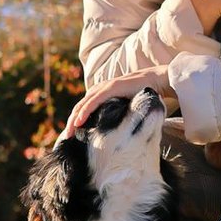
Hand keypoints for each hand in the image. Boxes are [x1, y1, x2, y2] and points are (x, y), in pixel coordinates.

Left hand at [61, 65, 175, 138]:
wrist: (155, 82)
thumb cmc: (141, 95)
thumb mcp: (124, 108)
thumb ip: (115, 114)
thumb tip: (112, 132)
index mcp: (99, 95)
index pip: (83, 110)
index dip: (75, 122)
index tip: (71, 136)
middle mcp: (98, 91)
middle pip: (79, 108)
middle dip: (70, 123)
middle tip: (65, 138)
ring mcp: (103, 88)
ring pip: (82, 106)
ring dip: (73, 120)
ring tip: (68, 133)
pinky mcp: (110, 88)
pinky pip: (93, 102)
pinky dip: (84, 112)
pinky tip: (78, 121)